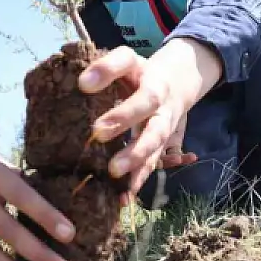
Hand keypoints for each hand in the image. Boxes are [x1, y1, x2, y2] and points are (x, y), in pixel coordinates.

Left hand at [78, 45, 197, 198]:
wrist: (177, 84)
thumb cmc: (140, 74)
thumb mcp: (127, 62)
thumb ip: (106, 67)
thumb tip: (83, 83)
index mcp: (151, 81)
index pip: (129, 71)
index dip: (107, 73)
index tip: (83, 84)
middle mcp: (160, 107)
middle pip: (151, 120)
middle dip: (126, 126)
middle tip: (98, 133)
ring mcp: (163, 130)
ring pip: (153, 146)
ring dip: (135, 160)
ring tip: (114, 173)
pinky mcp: (159, 148)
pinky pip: (150, 166)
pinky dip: (137, 182)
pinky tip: (122, 198)